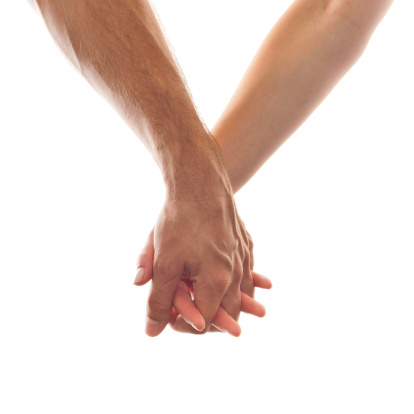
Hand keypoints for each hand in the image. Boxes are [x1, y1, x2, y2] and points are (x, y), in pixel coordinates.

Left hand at [135, 223, 271, 335]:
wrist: (199, 181)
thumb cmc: (180, 221)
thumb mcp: (163, 263)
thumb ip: (158, 300)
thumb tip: (152, 332)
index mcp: (217, 282)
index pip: (205, 323)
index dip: (184, 325)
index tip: (169, 314)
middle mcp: (237, 273)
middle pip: (230, 313)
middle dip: (209, 317)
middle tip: (189, 309)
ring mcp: (244, 257)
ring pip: (243, 294)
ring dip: (228, 302)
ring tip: (211, 300)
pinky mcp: (246, 243)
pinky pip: (247, 271)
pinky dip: (240, 281)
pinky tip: (230, 278)